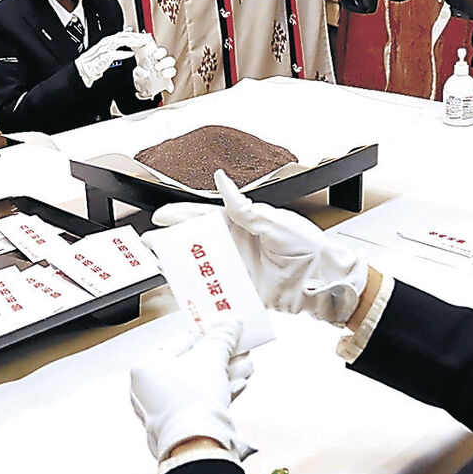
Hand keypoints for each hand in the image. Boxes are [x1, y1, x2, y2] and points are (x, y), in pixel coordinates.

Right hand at [74, 31, 150, 87]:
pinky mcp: (102, 58)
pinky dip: (122, 53)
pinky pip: (113, 54)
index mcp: (107, 41)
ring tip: (140, 43)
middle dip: (135, 36)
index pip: (123, 34)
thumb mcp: (107, 51)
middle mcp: (106, 43)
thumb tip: (125, 38)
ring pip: (119, 42)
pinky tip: (130, 54)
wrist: (83, 70)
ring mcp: (103, 49)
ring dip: (130, 42)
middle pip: (122, 36)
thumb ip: (117, 44)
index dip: (134, 34)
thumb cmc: (94, 62)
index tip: (144, 35)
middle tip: (145, 38)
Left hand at [130, 317, 254, 461]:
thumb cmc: (191, 401)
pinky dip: (220, 391)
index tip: (219, 328)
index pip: (177, 342)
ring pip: (198, 383)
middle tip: (235, 345)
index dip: (203, 334)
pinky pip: (201, 401)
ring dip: (224, 372)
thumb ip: (221, 336)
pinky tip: (238, 383)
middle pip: (191, 364)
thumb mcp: (211, 357)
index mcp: (145, 367)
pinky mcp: (180, 426)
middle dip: (218, 355)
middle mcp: (149, 390)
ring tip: (244, 363)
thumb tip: (229, 322)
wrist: (198, 445)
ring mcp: (164, 410)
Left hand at [133, 43, 176, 98]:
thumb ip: (138, 72)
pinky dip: (170, 86)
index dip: (160, 53)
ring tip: (162, 74)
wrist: (140, 85)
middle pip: (170, 60)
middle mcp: (164, 66)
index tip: (154, 56)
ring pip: (172, 70)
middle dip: (164, 63)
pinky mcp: (167, 84)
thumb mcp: (137, 72)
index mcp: (158, 59)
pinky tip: (168, 88)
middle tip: (156, 67)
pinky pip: (171, 85)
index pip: (162, 52)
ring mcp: (166, 75)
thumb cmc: (140, 75)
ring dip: (168, 72)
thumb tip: (144, 75)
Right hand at [151, 169, 367, 324]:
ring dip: (181, 266)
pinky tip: (185, 290)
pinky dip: (199, 292)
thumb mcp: (272, 221)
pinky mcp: (241, 290)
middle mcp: (235, 244)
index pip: (204, 216)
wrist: (322, 278)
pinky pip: (215, 291)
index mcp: (241, 223)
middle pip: (197, 241)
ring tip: (161, 265)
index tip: (160, 216)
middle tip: (150, 243)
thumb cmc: (306, 245)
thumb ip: (242, 207)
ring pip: (201, 265)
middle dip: (172, 241)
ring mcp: (237, 268)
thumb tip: (222, 181)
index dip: (180, 215)